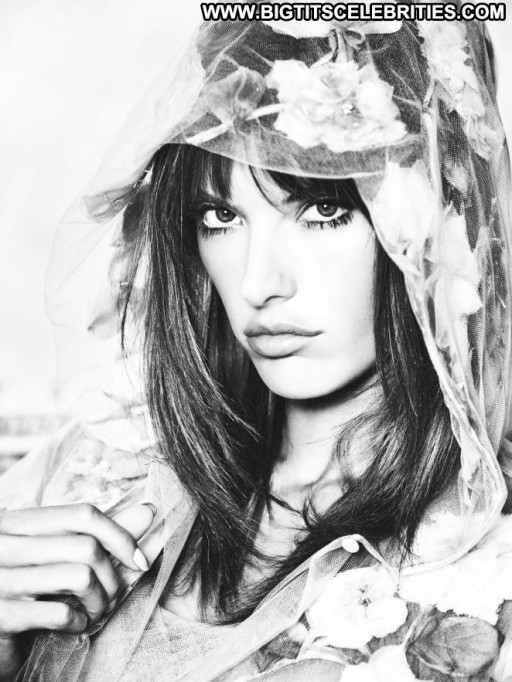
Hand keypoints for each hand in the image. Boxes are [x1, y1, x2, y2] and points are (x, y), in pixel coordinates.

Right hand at [0, 503, 153, 638]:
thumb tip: (149, 510)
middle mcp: (5, 544)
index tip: (138, 561)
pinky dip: (79, 622)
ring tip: (94, 611)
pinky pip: (61, 613)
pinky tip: (74, 625)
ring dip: (100, 601)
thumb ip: (104, 535)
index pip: (84, 514)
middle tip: (111, 597)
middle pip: (87, 547)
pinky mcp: (1, 615)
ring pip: (80, 577)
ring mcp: (0, 579)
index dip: (120, 536)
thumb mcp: (62, 557)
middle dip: (113, 578)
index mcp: (19, 523)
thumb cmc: (30, 591)